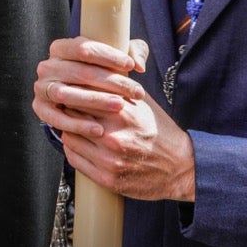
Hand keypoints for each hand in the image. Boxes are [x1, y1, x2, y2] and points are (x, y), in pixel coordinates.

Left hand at [33, 37, 195, 201]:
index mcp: (122, 113)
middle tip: (66, 105)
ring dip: (70, 129)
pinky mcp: (106, 178)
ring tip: (75, 124)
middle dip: (69, 109)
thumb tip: (94, 68)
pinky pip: (74, 159)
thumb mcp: (144, 102)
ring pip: (69, 137)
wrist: (180, 167)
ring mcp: (109, 160)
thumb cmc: (160, 131)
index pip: (83, 95)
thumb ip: (119, 85)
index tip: (70, 88)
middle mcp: (113, 136)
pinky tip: (80, 142)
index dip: (74, 90)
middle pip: (72, 115)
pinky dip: (73, 149)